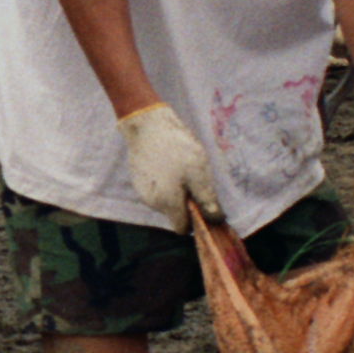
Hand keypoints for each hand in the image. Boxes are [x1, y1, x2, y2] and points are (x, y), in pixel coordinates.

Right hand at [117, 102, 219, 227]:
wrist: (147, 124)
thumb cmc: (177, 148)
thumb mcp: (199, 173)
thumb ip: (207, 200)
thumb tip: (216, 221)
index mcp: (168, 204)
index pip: (182, 228)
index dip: (195, 219)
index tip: (202, 203)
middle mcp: (152, 203)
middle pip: (174, 212)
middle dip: (185, 200)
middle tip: (193, 176)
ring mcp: (142, 191)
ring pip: (165, 199)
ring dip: (175, 189)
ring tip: (179, 164)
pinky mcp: (137, 179)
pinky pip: (156, 188)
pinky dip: (164, 180)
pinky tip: (167, 160)